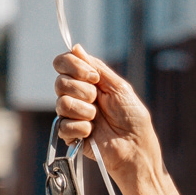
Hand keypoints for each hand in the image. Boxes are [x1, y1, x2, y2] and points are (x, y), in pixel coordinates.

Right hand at [53, 47, 158, 185]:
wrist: (135, 146)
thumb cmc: (133, 117)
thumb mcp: (118, 87)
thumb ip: (96, 67)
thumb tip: (75, 48)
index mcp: (87, 82)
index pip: (64, 64)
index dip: (72, 66)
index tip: (92, 76)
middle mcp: (77, 96)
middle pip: (60, 82)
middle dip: (82, 90)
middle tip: (97, 100)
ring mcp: (72, 115)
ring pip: (61, 103)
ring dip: (83, 110)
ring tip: (97, 118)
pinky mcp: (70, 134)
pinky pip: (63, 125)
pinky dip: (80, 127)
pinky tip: (92, 132)